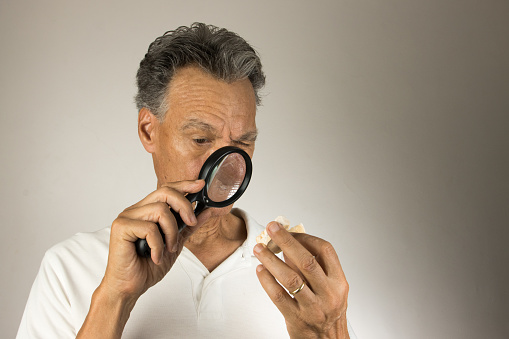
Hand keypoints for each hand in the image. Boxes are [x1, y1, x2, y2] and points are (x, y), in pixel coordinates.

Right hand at [78, 179, 212, 337]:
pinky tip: (155, 257)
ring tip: (169, 248)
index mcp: (146, 210)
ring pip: (160, 210)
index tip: (200, 185)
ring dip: (171, 232)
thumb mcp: (175, 244)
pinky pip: (149, 228)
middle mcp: (135, 210)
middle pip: (164, 192)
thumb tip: (206, 211)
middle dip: (184, 206)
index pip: (166, 189)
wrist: (129, 288)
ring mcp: (126, 217)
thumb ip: (188, 226)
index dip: (184, 185)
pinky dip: (158, 245)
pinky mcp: (121, 228)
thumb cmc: (147, 267)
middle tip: (191, 223)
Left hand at [253, 222, 349, 338]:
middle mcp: (329, 294)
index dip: (306, 238)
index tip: (290, 231)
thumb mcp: (331, 289)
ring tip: (259, 248)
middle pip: (306, 261)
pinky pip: (279, 296)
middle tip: (272, 228)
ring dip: (271, 260)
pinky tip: (260, 270)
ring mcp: (313, 308)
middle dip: (286, 241)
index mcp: (339, 282)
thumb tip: (290, 244)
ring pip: (290, 278)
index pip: (325, 250)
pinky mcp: (297, 319)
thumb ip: (315, 268)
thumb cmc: (328, 313)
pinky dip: (267, 280)